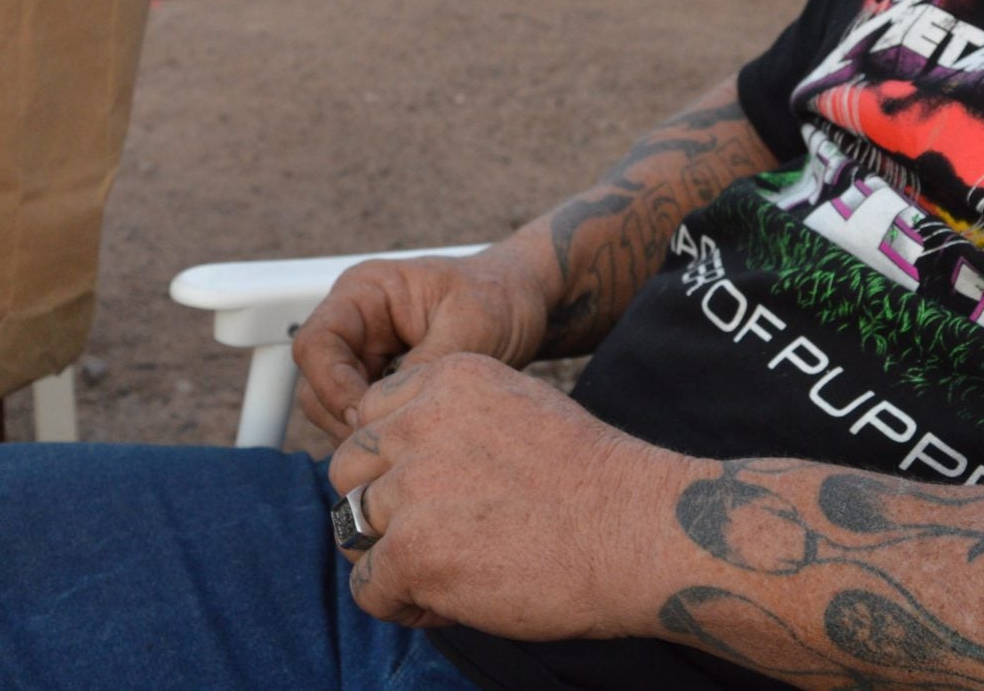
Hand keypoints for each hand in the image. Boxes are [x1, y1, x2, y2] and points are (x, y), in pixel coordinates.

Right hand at [293, 249, 554, 442]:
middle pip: (315, 383)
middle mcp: (355, 323)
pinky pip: (361, 417)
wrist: (527, 302)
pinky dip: (380, 433)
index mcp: (365, 293)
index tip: (368, 418)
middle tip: (388, 444)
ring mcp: (366, 354)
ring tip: (408, 443)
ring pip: (333, 408)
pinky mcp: (381, 382)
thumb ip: (424, 367)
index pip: (315, 344)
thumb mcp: (471, 327)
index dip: (332, 387)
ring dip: (361, 431)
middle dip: (345, 419)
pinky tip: (414, 440)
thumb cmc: (500, 297)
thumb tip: (383, 414)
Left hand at [326, 352, 691, 637]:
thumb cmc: (594, 480)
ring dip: (386, 557)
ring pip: (349, 527)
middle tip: (421, 538)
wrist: (637, 529)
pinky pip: (368, 588)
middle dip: (375, 506)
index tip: (423, 491)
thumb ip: (456, 421)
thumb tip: (411, 459)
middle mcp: (420, 422)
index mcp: (448, 379)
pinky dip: (399, 604)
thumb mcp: (519, 407)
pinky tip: (447, 604)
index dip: (390, 461)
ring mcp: (413, 487)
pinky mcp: (414, 551)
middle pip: (346, 468)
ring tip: (437, 576)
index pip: (371, 415)